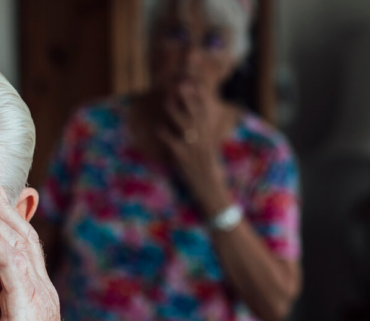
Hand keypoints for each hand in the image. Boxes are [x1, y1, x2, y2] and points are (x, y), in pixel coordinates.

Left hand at [0, 175, 90, 320]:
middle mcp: (41, 287)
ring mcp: (37, 295)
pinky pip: (8, 265)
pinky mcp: (27, 307)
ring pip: (17, 242)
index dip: (5, 218)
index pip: (22, 246)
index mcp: (35, 292)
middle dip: (0, 204)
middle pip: (22, 234)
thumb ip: (2, 301)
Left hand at [157, 84, 231, 215]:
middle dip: (188, 98)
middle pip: (196, 114)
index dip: (200, 97)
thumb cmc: (208, 168)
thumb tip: (198, 120)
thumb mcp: (208, 147)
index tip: (195, 83)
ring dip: (175, 112)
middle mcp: (202, 138)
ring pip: (184, 125)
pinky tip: (158, 128)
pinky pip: (173, 143)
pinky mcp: (183, 158)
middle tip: (181, 84)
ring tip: (166, 101)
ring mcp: (193, 147)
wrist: (210, 188)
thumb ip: (203, 132)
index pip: (206, 112)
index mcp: (208, 134)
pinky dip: (165, 135)